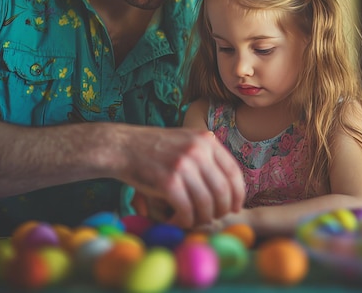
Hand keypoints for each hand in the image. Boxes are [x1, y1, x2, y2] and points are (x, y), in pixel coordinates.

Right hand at [116, 127, 244, 228]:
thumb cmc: (155, 148)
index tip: (235, 207)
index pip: (233, 172)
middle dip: (221, 210)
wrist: (123, 146)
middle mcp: (198, 151)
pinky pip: (186, 209)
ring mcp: (183, 165)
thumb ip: (207, 156)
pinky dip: (185, 221)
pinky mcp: (167, 181)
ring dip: (202, 218)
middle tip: (213, 218)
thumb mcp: (186, 140)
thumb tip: (230, 185)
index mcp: (206, 140)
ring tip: (194, 221)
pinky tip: (178, 221)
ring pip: (206, 203)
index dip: (238, 194)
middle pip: (222, 190)